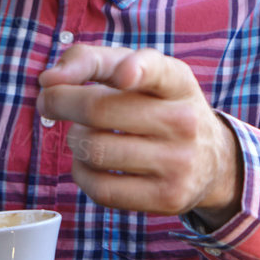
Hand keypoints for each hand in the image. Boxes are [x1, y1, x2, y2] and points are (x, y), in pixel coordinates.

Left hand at [37, 45, 242, 226]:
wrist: (211, 161)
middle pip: (99, 110)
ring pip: (94, 150)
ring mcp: (178, 163)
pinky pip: (101, 188)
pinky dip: (82, 173)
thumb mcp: (141, 73)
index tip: (121, 76)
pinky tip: (91, 164)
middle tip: (49, 102)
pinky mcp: (167, 198)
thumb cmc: (159, 107)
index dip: (134, 69)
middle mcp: (185, 121)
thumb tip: (48, 81)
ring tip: (83, 135)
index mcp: (178, 82)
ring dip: (74, 140)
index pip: (155, 70)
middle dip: (60, 102)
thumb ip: (94, 61)